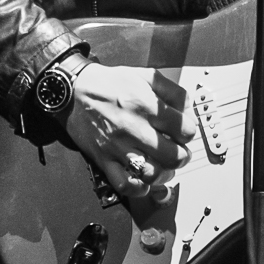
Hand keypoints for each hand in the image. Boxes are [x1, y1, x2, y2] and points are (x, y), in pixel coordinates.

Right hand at [65, 63, 193, 203]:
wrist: (74, 91)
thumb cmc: (109, 84)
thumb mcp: (145, 75)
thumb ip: (172, 91)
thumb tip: (188, 109)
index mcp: (145, 105)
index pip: (185, 130)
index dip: (189, 132)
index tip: (184, 132)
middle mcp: (133, 128)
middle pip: (174, 156)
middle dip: (182, 155)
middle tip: (178, 151)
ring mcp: (117, 146)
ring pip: (152, 173)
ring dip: (164, 174)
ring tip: (164, 166)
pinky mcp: (103, 159)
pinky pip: (124, 184)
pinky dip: (138, 189)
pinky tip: (143, 181)